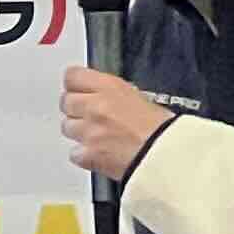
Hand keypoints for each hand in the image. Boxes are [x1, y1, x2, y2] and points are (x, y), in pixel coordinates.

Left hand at [60, 68, 170, 182]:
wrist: (166, 157)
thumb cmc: (162, 130)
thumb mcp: (141, 98)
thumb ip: (113, 95)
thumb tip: (99, 96)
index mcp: (109, 87)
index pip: (72, 77)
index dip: (75, 85)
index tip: (77, 90)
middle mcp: (95, 106)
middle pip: (66, 102)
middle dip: (76, 109)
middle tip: (90, 116)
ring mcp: (89, 131)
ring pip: (67, 127)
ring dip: (79, 132)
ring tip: (98, 137)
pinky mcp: (88, 155)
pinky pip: (74, 153)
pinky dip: (84, 155)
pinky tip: (99, 154)